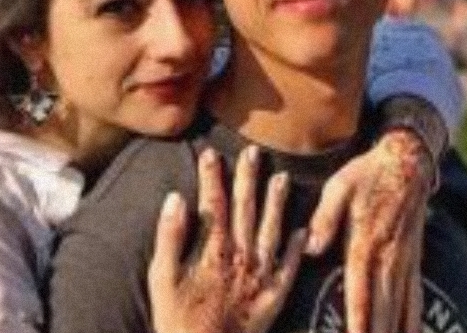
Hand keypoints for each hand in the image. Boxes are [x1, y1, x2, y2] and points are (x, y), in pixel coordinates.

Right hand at [148, 146, 306, 332]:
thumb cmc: (176, 320)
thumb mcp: (161, 279)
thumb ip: (169, 237)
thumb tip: (174, 197)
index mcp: (214, 250)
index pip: (214, 204)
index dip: (212, 177)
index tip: (211, 153)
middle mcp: (241, 256)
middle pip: (246, 209)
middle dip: (248, 178)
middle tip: (253, 151)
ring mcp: (261, 275)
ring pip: (272, 229)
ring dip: (277, 203)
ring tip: (282, 178)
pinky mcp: (274, 295)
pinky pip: (290, 267)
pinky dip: (298, 248)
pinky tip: (304, 230)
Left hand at [306, 130, 432, 332]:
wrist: (406, 161)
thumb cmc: (366, 174)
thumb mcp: (339, 187)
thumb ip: (325, 219)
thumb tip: (310, 248)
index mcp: (365, 244)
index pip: (360, 294)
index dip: (357, 325)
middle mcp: (388, 258)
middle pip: (383, 311)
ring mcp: (404, 261)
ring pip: (401, 309)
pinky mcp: (414, 258)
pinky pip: (415, 296)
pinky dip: (414, 320)